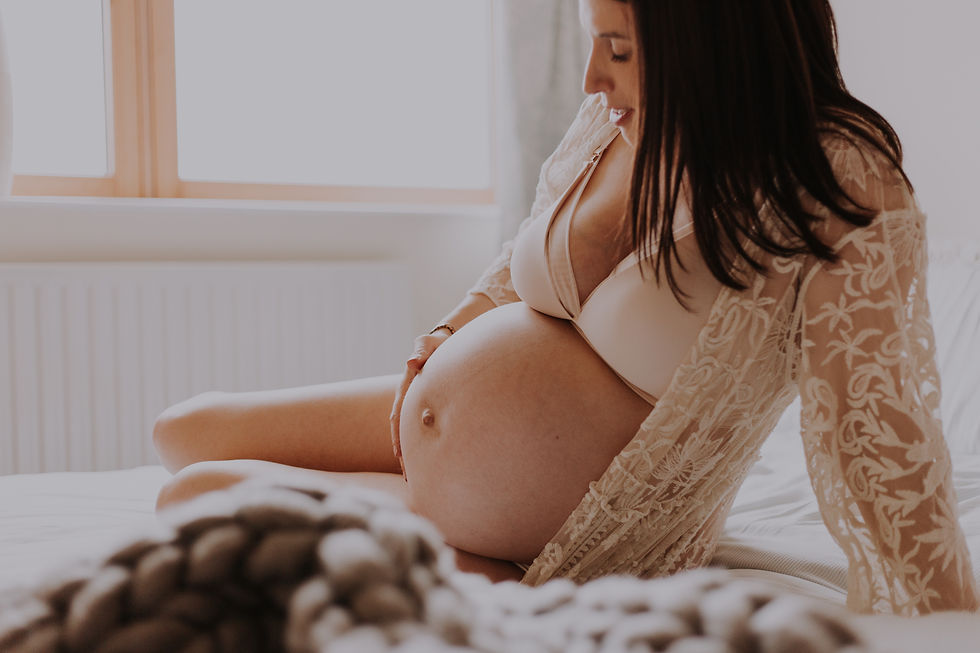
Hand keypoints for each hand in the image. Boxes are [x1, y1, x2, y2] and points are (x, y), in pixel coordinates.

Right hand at [389, 328, 452, 479]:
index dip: (398, 436)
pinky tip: (434, 462)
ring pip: (415, 435)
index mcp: (406, 388)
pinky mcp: (430, 409)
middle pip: (404, 432)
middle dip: (406, 456)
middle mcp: (410, 401)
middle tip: (410, 478)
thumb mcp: (427, 345)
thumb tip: (412, 362)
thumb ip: (421, 352)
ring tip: (419, 480)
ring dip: (415, 456)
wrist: (443, 343)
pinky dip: (427, 447)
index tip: (400, 455)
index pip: (398, 415)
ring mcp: (419, 407)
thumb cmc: (435, 344)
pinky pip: (426, 431)